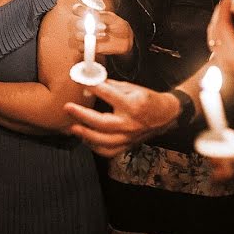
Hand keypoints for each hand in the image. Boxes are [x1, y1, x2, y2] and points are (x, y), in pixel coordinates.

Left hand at [63, 79, 179, 156]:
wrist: (165, 115)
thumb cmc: (148, 99)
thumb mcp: (132, 88)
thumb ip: (112, 87)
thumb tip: (92, 83)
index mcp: (132, 105)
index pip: (109, 95)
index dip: (93, 88)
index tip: (80, 82)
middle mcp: (130, 123)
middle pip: (102, 123)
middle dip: (82, 115)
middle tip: (68, 108)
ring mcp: (128, 137)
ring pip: (103, 141)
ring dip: (85, 134)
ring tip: (72, 127)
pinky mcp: (127, 145)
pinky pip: (108, 151)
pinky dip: (95, 147)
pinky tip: (86, 139)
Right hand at [70, 3, 133, 55]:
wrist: (125, 40)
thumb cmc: (118, 26)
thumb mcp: (113, 18)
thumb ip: (102, 16)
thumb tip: (93, 14)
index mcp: (90, 15)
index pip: (77, 10)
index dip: (78, 10)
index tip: (86, 13)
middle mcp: (85, 25)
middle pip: (75, 23)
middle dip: (86, 25)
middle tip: (102, 27)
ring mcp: (85, 36)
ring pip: (77, 35)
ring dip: (88, 36)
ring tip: (103, 35)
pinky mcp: (87, 47)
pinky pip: (81, 48)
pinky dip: (90, 46)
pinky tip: (99, 44)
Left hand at [208, 0, 233, 102]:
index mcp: (233, 52)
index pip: (222, 24)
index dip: (224, 9)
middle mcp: (224, 59)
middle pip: (214, 30)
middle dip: (219, 13)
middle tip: (228, 1)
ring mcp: (224, 63)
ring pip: (213, 37)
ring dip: (218, 22)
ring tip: (228, 10)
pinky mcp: (226, 65)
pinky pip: (216, 45)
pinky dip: (219, 32)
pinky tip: (227, 26)